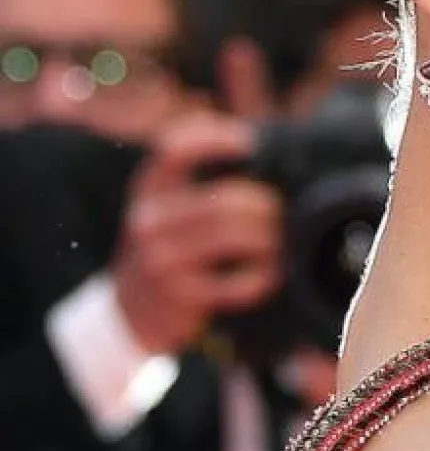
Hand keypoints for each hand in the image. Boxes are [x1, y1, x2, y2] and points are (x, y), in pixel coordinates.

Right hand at [112, 113, 284, 355]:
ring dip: (265, 238)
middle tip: (278, 212)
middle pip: (222, 201)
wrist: (129, 311)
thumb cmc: (166, 245)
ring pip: (230, 237)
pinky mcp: (178, 295)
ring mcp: (160, 259)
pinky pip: (235, 282)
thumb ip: (200, 179)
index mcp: (149, 189)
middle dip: (262, 205)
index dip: (213, 139)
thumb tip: (261, 145)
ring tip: (278, 240)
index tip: (249, 142)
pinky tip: (268, 274)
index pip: (174, 150)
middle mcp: (149, 220)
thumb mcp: (166, 207)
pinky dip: (260, 276)